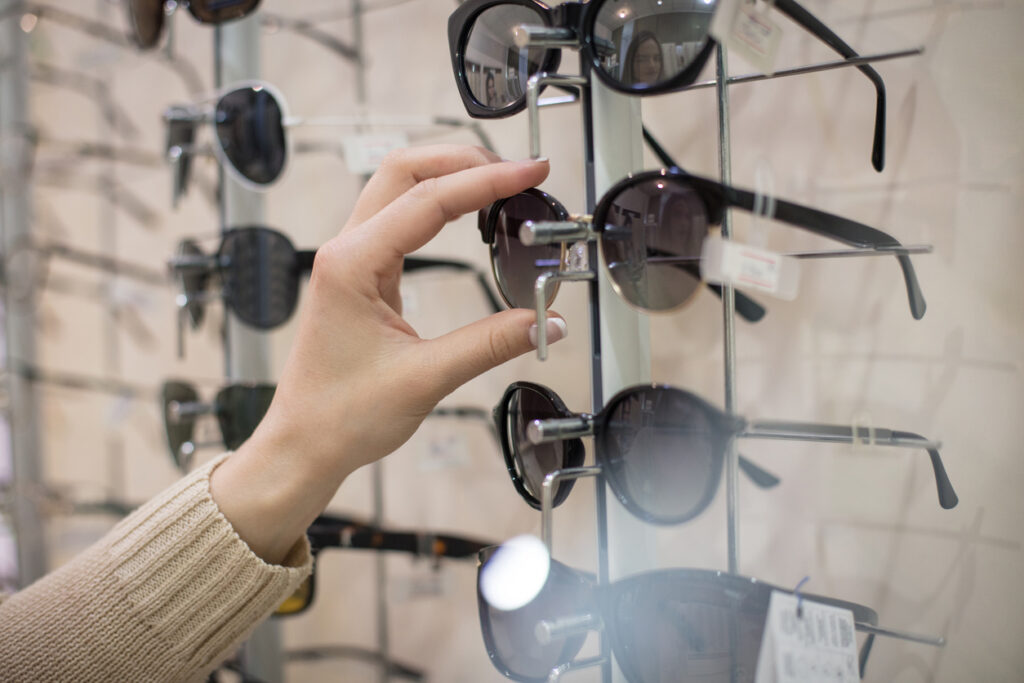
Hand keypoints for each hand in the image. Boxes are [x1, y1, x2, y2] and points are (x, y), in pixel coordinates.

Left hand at [210, 146, 564, 562]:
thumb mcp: (425, 380)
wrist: (302, 445)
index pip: (427, 201)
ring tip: (502, 184)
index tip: (529, 175)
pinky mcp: (361, 276)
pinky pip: (400, 219)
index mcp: (351, 265)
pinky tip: (470, 214)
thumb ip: (490, 344)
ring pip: (399, 189)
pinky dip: (438, 205)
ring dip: (450, 176)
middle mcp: (345, 252)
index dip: (485, 182)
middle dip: (464, 160)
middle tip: (519, 172)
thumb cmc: (340, 416)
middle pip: (405, 171)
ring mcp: (350, 260)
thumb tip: (546, 321)